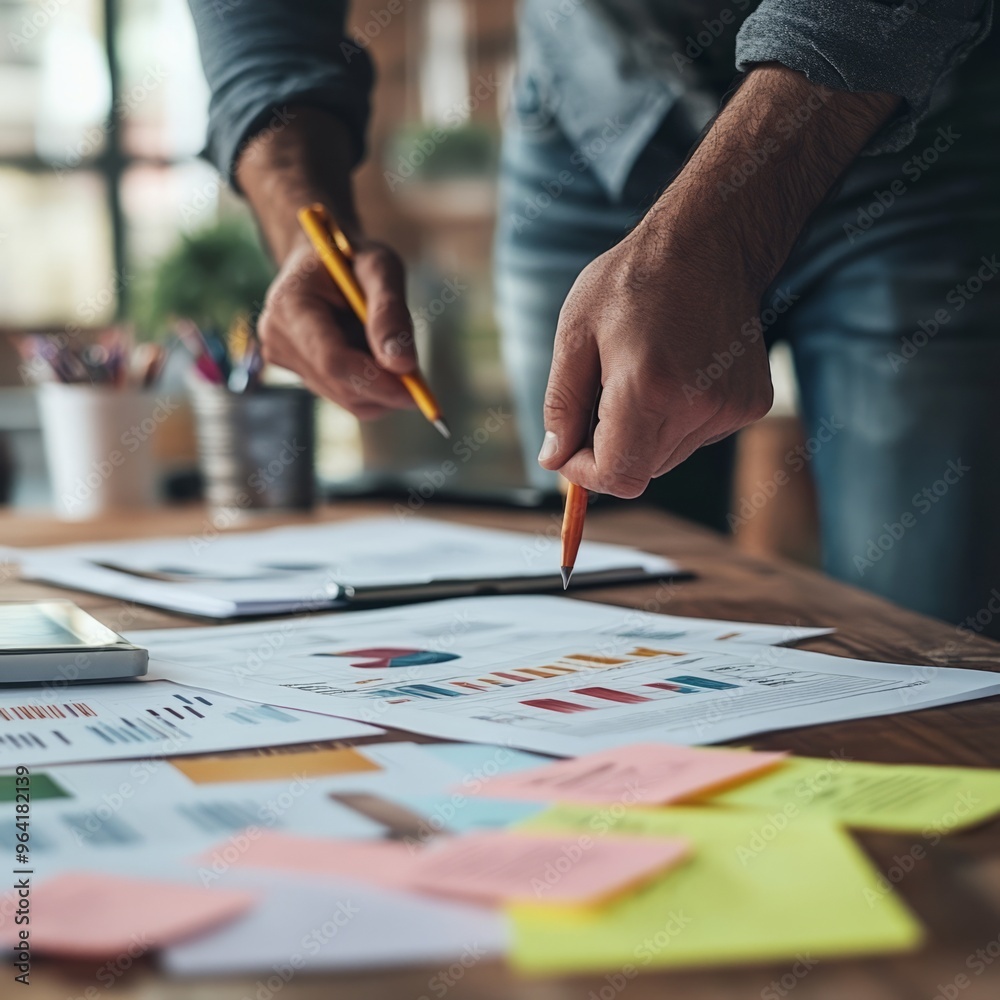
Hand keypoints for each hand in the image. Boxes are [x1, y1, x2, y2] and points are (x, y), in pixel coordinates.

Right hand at [257, 237, 417, 419]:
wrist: (322, 258)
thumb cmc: (352, 256)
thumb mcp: (380, 267)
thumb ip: (391, 311)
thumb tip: (403, 365)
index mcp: (289, 305)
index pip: (332, 360)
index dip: (376, 382)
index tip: (416, 393)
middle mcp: (277, 337)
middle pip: (341, 385)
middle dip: (386, 388)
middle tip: (420, 379)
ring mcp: (283, 360)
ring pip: (348, 399)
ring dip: (381, 386)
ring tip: (387, 346)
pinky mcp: (299, 374)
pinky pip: (346, 397)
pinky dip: (371, 387)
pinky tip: (372, 355)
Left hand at [537, 65, 897, 497]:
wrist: (710, 243)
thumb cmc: (633, 281)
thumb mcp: (575, 333)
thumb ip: (561, 405)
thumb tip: (553, 460)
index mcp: (647, 388)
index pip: (616, 476)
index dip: (584, 472)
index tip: (569, 447)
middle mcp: (696, 406)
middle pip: (640, 472)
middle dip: (609, 449)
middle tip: (599, 397)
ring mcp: (729, 408)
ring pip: (667, 457)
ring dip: (642, 434)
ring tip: (640, 374)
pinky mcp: (750, 405)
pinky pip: (696, 437)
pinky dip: (675, 420)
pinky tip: (674, 372)